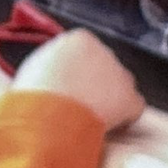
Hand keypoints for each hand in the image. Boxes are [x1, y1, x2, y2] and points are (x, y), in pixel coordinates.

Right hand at [11, 28, 144, 131]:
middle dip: (95, 83)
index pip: (86, 51)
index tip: (70, 85)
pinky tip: (109, 128)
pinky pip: (133, 108)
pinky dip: (124, 118)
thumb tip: (53, 76)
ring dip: (110, 99)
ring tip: (91, 118)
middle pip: (104, 67)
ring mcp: (119, 74)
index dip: (78, 71)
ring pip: (120, 86)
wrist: (47, 113)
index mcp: (79, 39)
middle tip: (79, 104)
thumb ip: (51, 65)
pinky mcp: (130, 98)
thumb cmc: (34, 93)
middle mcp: (104, 51)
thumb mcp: (34, 68)